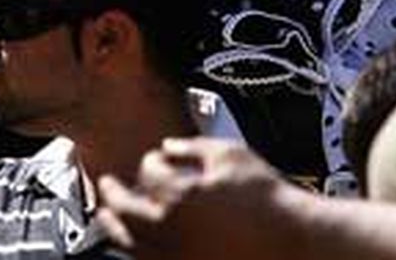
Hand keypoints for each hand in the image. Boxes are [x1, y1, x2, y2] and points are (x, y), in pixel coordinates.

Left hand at [96, 138, 298, 259]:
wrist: (289, 239)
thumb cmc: (267, 201)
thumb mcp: (232, 156)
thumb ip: (194, 146)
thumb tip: (171, 146)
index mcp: (176, 197)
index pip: (149, 172)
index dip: (150, 160)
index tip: (155, 157)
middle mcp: (166, 232)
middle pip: (123, 212)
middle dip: (112, 195)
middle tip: (107, 186)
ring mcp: (172, 258)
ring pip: (127, 244)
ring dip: (114, 226)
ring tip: (108, 218)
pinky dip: (134, 249)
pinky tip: (137, 242)